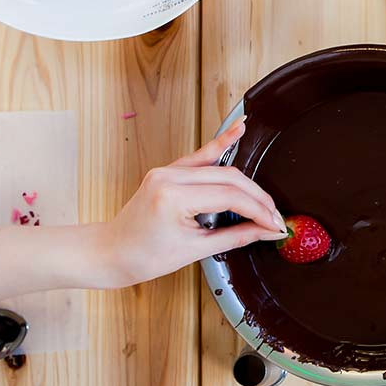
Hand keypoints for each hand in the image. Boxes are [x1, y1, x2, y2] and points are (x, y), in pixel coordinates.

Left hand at [97, 118, 288, 287]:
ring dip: (244, 183)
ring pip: (218, 167)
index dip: (258, 211)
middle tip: (274, 216)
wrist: (111, 252)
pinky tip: (238, 129)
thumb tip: (264, 230)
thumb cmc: (142, 256)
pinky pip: (199, 156)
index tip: (274, 224)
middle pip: (228, 178)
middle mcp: (169, 177)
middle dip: (256, 198)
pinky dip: (220, 146)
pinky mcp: (167, 171)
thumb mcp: (194, 250)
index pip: (230, 197)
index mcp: (174, 197)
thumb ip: (235, 236)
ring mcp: (167, 171)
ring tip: (265, 198)